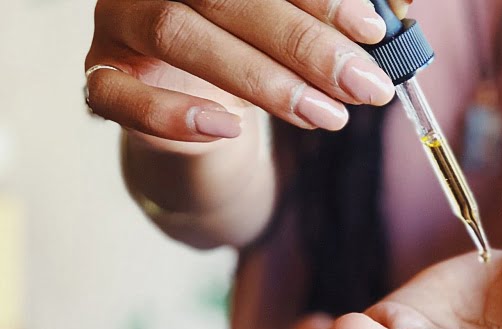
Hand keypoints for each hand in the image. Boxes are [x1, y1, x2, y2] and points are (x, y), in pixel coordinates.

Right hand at [84, 0, 406, 140]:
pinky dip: (173, 112)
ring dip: (261, 81)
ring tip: (327, 117)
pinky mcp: (102, 78)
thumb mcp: (299, 39)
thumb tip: (393, 21)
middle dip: (303, 44)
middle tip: (363, 85)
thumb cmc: (254, 58)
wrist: (197, 115)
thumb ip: (338, 25)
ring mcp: (121, 23)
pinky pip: (119, 94)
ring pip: (178, 34)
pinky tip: (230, 129)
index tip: (373, 30)